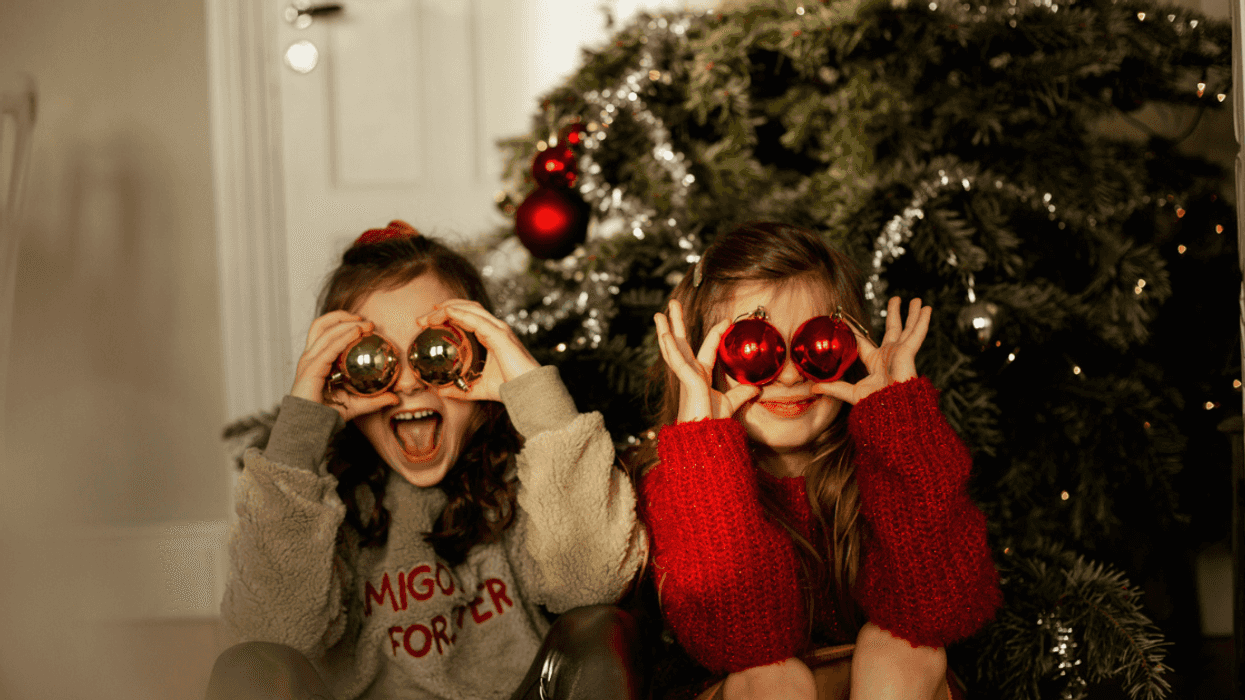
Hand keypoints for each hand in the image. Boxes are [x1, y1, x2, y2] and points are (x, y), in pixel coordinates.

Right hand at [290, 310, 400, 421]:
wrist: (311, 430)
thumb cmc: (326, 416)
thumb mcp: (356, 405)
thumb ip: (375, 400)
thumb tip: (395, 398)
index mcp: (317, 360)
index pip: (325, 331)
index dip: (344, 322)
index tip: (366, 323)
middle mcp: (310, 357)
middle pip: (322, 325)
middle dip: (344, 317)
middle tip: (368, 321)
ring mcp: (308, 362)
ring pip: (325, 331)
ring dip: (346, 323)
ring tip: (365, 324)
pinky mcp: (311, 369)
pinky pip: (329, 348)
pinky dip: (343, 337)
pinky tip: (356, 334)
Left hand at [417, 300, 540, 401]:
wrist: (529, 392)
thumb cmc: (510, 388)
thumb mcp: (478, 388)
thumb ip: (460, 389)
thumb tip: (440, 391)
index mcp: (492, 336)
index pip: (468, 316)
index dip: (449, 313)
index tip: (429, 321)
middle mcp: (496, 328)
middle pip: (467, 308)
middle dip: (444, 308)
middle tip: (423, 319)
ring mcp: (499, 330)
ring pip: (470, 309)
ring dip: (447, 308)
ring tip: (429, 316)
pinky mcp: (500, 335)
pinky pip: (476, 319)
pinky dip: (459, 313)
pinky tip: (446, 314)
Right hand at [654, 300, 759, 422]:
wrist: (707, 439)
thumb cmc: (714, 423)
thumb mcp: (731, 402)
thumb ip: (742, 393)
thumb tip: (757, 388)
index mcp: (699, 376)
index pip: (706, 349)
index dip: (715, 333)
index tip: (725, 320)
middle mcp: (690, 374)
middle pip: (681, 343)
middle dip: (676, 324)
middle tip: (671, 305)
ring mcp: (685, 377)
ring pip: (673, 349)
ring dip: (666, 330)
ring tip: (659, 313)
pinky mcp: (687, 382)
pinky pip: (677, 362)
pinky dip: (670, 348)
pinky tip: (665, 335)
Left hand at [813, 296, 930, 404]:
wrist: (891, 410)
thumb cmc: (874, 405)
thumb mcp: (850, 393)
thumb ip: (833, 388)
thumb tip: (813, 388)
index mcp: (875, 362)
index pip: (863, 342)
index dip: (854, 331)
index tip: (844, 319)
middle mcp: (889, 355)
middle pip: (893, 329)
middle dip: (896, 314)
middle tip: (896, 299)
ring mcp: (900, 353)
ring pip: (908, 328)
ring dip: (913, 313)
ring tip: (918, 300)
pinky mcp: (908, 353)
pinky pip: (917, 334)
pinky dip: (922, 321)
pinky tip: (928, 309)